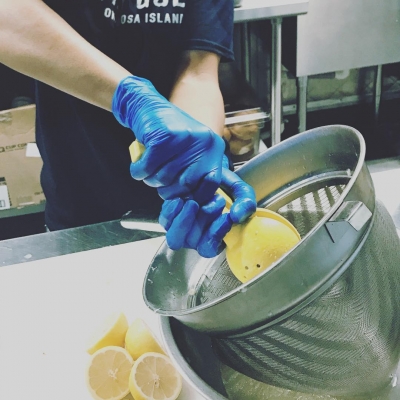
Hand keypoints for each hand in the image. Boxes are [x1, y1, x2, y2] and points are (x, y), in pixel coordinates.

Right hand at [112, 75, 224, 204]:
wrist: (147, 107)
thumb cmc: (169, 136)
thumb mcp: (190, 153)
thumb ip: (195, 175)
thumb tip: (192, 205)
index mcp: (213, 148)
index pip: (211, 184)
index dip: (194, 196)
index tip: (182, 197)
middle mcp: (203, 142)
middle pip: (185, 185)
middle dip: (168, 190)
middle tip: (160, 182)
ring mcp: (184, 139)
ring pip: (164, 178)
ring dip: (151, 179)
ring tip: (149, 169)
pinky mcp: (163, 137)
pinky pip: (148, 168)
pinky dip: (139, 171)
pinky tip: (140, 165)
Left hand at [159, 166, 256, 257]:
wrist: (206, 170)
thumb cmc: (223, 185)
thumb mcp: (239, 190)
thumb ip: (245, 201)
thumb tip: (238, 215)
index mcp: (214, 237)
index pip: (209, 248)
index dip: (215, 235)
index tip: (225, 216)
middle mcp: (196, 238)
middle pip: (192, 243)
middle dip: (203, 222)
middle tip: (215, 202)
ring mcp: (181, 229)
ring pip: (175, 238)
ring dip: (184, 221)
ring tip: (192, 202)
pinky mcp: (169, 218)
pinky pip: (165, 222)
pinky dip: (171, 212)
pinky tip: (179, 200)